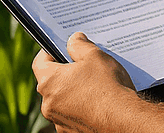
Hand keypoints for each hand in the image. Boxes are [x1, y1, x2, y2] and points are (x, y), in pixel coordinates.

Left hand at [32, 32, 163, 132]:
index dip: (49, 52)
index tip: (60, 48)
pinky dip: (80, 107)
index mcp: (49, 82)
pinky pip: (71, 114)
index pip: (39, 62)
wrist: (124, 121)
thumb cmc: (108, 87)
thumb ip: (79, 45)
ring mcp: (59, 120)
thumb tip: (73, 40)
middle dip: (64, 72)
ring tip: (93, 84)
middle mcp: (48, 104)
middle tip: (82, 65)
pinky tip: (97, 102)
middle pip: (51, 82)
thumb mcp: (95, 56)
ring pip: (61, 100)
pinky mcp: (71, 131)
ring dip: (72, 91)